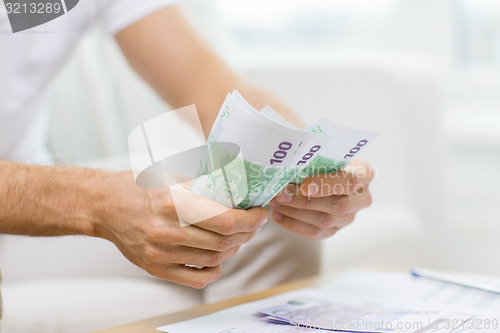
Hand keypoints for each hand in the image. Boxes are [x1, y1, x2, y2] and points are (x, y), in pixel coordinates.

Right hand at [93, 171, 267, 288]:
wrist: (104, 205)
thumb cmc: (138, 187)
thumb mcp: (172, 178)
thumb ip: (204, 187)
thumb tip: (239, 192)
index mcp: (172, 203)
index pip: (225, 220)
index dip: (251, 220)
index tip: (260, 214)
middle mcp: (166, 231)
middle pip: (224, 240)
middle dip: (247, 232)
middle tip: (253, 223)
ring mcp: (160, 253)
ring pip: (215, 258)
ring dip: (234, 247)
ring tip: (238, 236)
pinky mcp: (155, 268)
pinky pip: (197, 278)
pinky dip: (215, 269)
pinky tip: (218, 257)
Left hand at [270, 159, 373, 239]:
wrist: (325, 170)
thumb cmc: (324, 156)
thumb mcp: (325, 151)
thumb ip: (314, 156)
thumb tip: (289, 160)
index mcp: (364, 173)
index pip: (349, 181)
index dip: (327, 184)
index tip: (304, 185)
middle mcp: (362, 198)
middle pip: (337, 206)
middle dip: (304, 201)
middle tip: (280, 194)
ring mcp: (350, 217)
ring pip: (325, 221)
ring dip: (295, 212)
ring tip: (275, 202)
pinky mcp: (335, 229)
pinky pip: (315, 232)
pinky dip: (294, 224)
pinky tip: (278, 214)